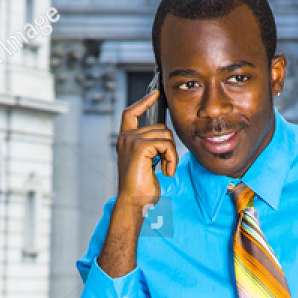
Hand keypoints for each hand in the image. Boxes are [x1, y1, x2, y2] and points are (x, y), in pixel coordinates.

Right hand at [98, 88, 177, 278]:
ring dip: (172, 155)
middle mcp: (126, 137)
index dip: (143, 102)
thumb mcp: (147, 162)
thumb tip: (165, 137)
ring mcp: (131, 140)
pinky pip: (166, 144)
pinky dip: (171, 158)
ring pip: (165, 135)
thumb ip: (152, 146)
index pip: (131, 113)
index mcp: (126, 140)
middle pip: (160, 128)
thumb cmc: (142, 187)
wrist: (134, 203)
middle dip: (169, 147)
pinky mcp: (139, 146)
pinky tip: (166, 172)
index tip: (155, 94)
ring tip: (166, 170)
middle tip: (167, 166)